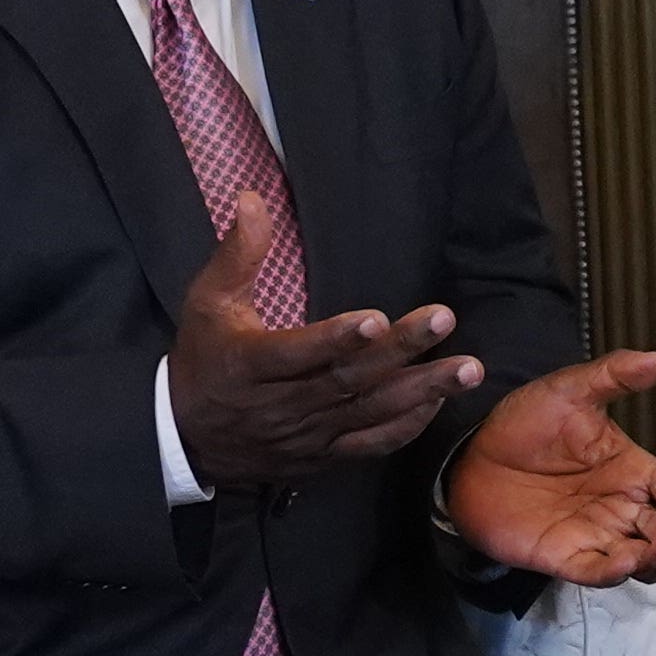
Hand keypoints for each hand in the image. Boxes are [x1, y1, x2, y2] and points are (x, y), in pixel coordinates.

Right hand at [169, 200, 484, 486]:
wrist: (187, 440)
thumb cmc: (202, 359)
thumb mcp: (207, 302)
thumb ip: (237, 253)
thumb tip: (251, 197)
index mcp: (249, 366)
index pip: (296, 354)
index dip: (335, 339)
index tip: (375, 319)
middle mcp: (282, 406)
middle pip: (347, 379)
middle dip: (399, 351)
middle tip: (444, 320)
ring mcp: (306, 436)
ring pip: (369, 414)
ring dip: (422, 391)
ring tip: (468, 370)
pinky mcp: (322, 458)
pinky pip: (370, 446)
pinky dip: (406, 426)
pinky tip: (439, 400)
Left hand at [444, 349, 655, 584]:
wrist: (469, 456)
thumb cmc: (522, 425)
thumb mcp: (570, 391)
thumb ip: (614, 377)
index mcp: (635, 473)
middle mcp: (624, 510)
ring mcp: (597, 537)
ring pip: (647, 560)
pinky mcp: (565, 558)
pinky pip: (598, 572)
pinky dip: (616, 570)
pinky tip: (628, 557)